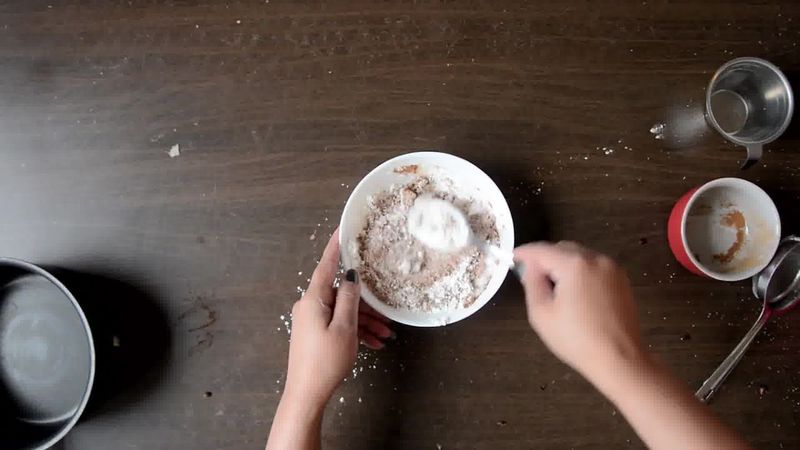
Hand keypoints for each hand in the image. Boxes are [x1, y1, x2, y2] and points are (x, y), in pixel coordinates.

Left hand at [284, 230, 391, 406]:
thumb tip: (352, 276)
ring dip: (365, 322)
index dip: (336, 247)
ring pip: (343, 311)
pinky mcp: (314, 333)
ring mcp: (311, 320)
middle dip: (366, 304)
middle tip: (387, 316)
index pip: (327, 266)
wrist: (306, 395)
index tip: (342, 229)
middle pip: (342, 293)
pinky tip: (374, 344)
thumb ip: (350, 299)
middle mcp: (309, 306)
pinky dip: (355, 331)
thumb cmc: (325, 362)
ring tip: (386, 336)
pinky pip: (338, 324)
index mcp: (313, 300)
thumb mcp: (344, 328)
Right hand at [513, 241, 642, 382]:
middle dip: (546, 259)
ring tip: (555, 289)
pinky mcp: (622, 280)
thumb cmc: (575, 339)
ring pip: (580, 257)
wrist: (620, 359)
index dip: (524, 253)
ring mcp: (612, 269)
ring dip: (564, 265)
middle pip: (563, 249)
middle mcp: (596, 259)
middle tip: (533, 278)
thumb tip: (531, 267)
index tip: (512, 257)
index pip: (542, 250)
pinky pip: (594, 267)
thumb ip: (532, 283)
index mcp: (574, 264)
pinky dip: (581, 273)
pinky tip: (576, 294)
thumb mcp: (542, 313)